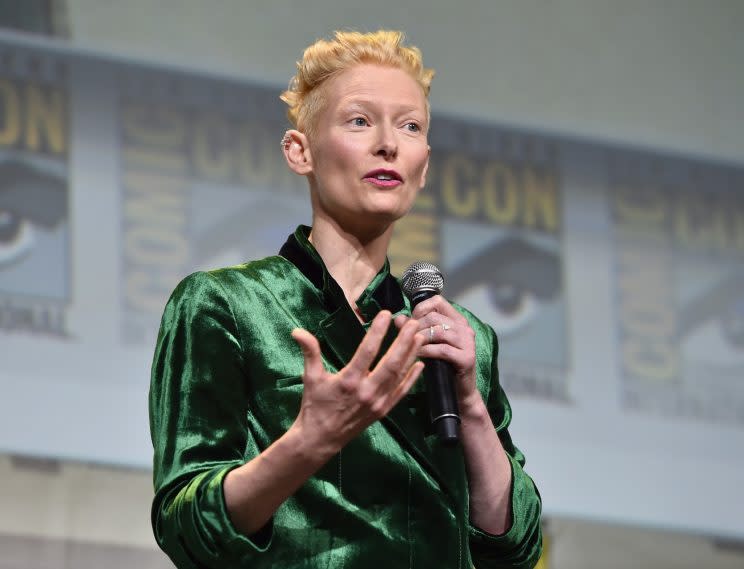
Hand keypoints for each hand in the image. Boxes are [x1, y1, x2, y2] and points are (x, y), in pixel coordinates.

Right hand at [290, 310, 424, 455]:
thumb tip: (297, 331)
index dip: (378, 331)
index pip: (367, 351)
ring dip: (410, 355)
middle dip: (403, 341)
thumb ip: (309, 352)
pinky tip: (419, 364)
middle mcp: (366, 392)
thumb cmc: (315, 405)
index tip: (386, 314)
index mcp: (348, 381)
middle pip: (390, 363)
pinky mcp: (383, 411)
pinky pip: (401, 392)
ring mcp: (377, 403)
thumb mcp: (311, 377)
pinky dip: (411, 378)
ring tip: (419, 336)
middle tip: (412, 323)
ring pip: (398, 375)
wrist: (320, 439)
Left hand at [394, 296, 479, 408]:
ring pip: (437, 332)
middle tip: (407, 337)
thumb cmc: (443, 364)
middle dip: (416, 326)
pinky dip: (426, 351)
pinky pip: (441, 349)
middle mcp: (464, 328)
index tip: (411, 321)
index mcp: (457, 320)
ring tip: (410, 346)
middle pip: (434, 317)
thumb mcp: (430, 343)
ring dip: (419, 338)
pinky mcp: (466, 358)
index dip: (421, 308)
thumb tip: (398, 318)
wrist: (460, 390)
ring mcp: (468, 343)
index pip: (438, 301)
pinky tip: (418, 354)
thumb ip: (416, 329)